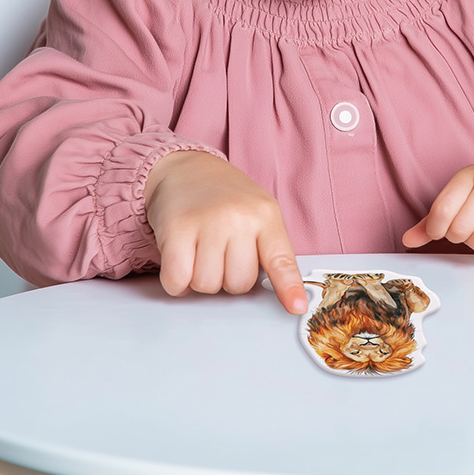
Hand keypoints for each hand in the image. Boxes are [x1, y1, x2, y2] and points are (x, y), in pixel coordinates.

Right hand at [144, 151, 307, 313]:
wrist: (184, 167)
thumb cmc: (223, 197)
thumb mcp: (256, 212)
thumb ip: (268, 248)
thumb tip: (282, 292)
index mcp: (265, 215)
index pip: (281, 260)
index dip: (288, 287)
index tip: (296, 306)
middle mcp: (239, 217)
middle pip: (238, 285)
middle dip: (227, 277)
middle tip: (220, 251)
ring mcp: (208, 221)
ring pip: (207, 285)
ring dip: (200, 278)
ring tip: (200, 250)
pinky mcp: (177, 228)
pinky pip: (178, 280)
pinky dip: (177, 281)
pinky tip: (181, 259)